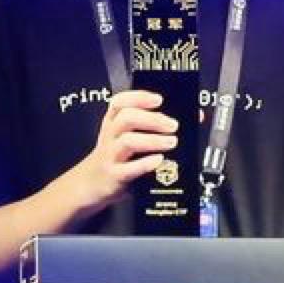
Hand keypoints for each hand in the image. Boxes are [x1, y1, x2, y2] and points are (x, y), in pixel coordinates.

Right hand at [64, 88, 178, 216]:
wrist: (90, 185)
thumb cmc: (116, 158)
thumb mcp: (125, 138)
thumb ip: (151, 127)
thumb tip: (193, 117)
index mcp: (113, 123)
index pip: (120, 102)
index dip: (139, 97)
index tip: (159, 99)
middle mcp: (110, 136)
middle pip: (127, 118)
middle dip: (152, 119)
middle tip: (173, 125)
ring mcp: (111, 156)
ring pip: (128, 141)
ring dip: (153, 140)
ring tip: (172, 142)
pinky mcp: (114, 176)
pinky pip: (129, 169)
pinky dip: (145, 164)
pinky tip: (158, 161)